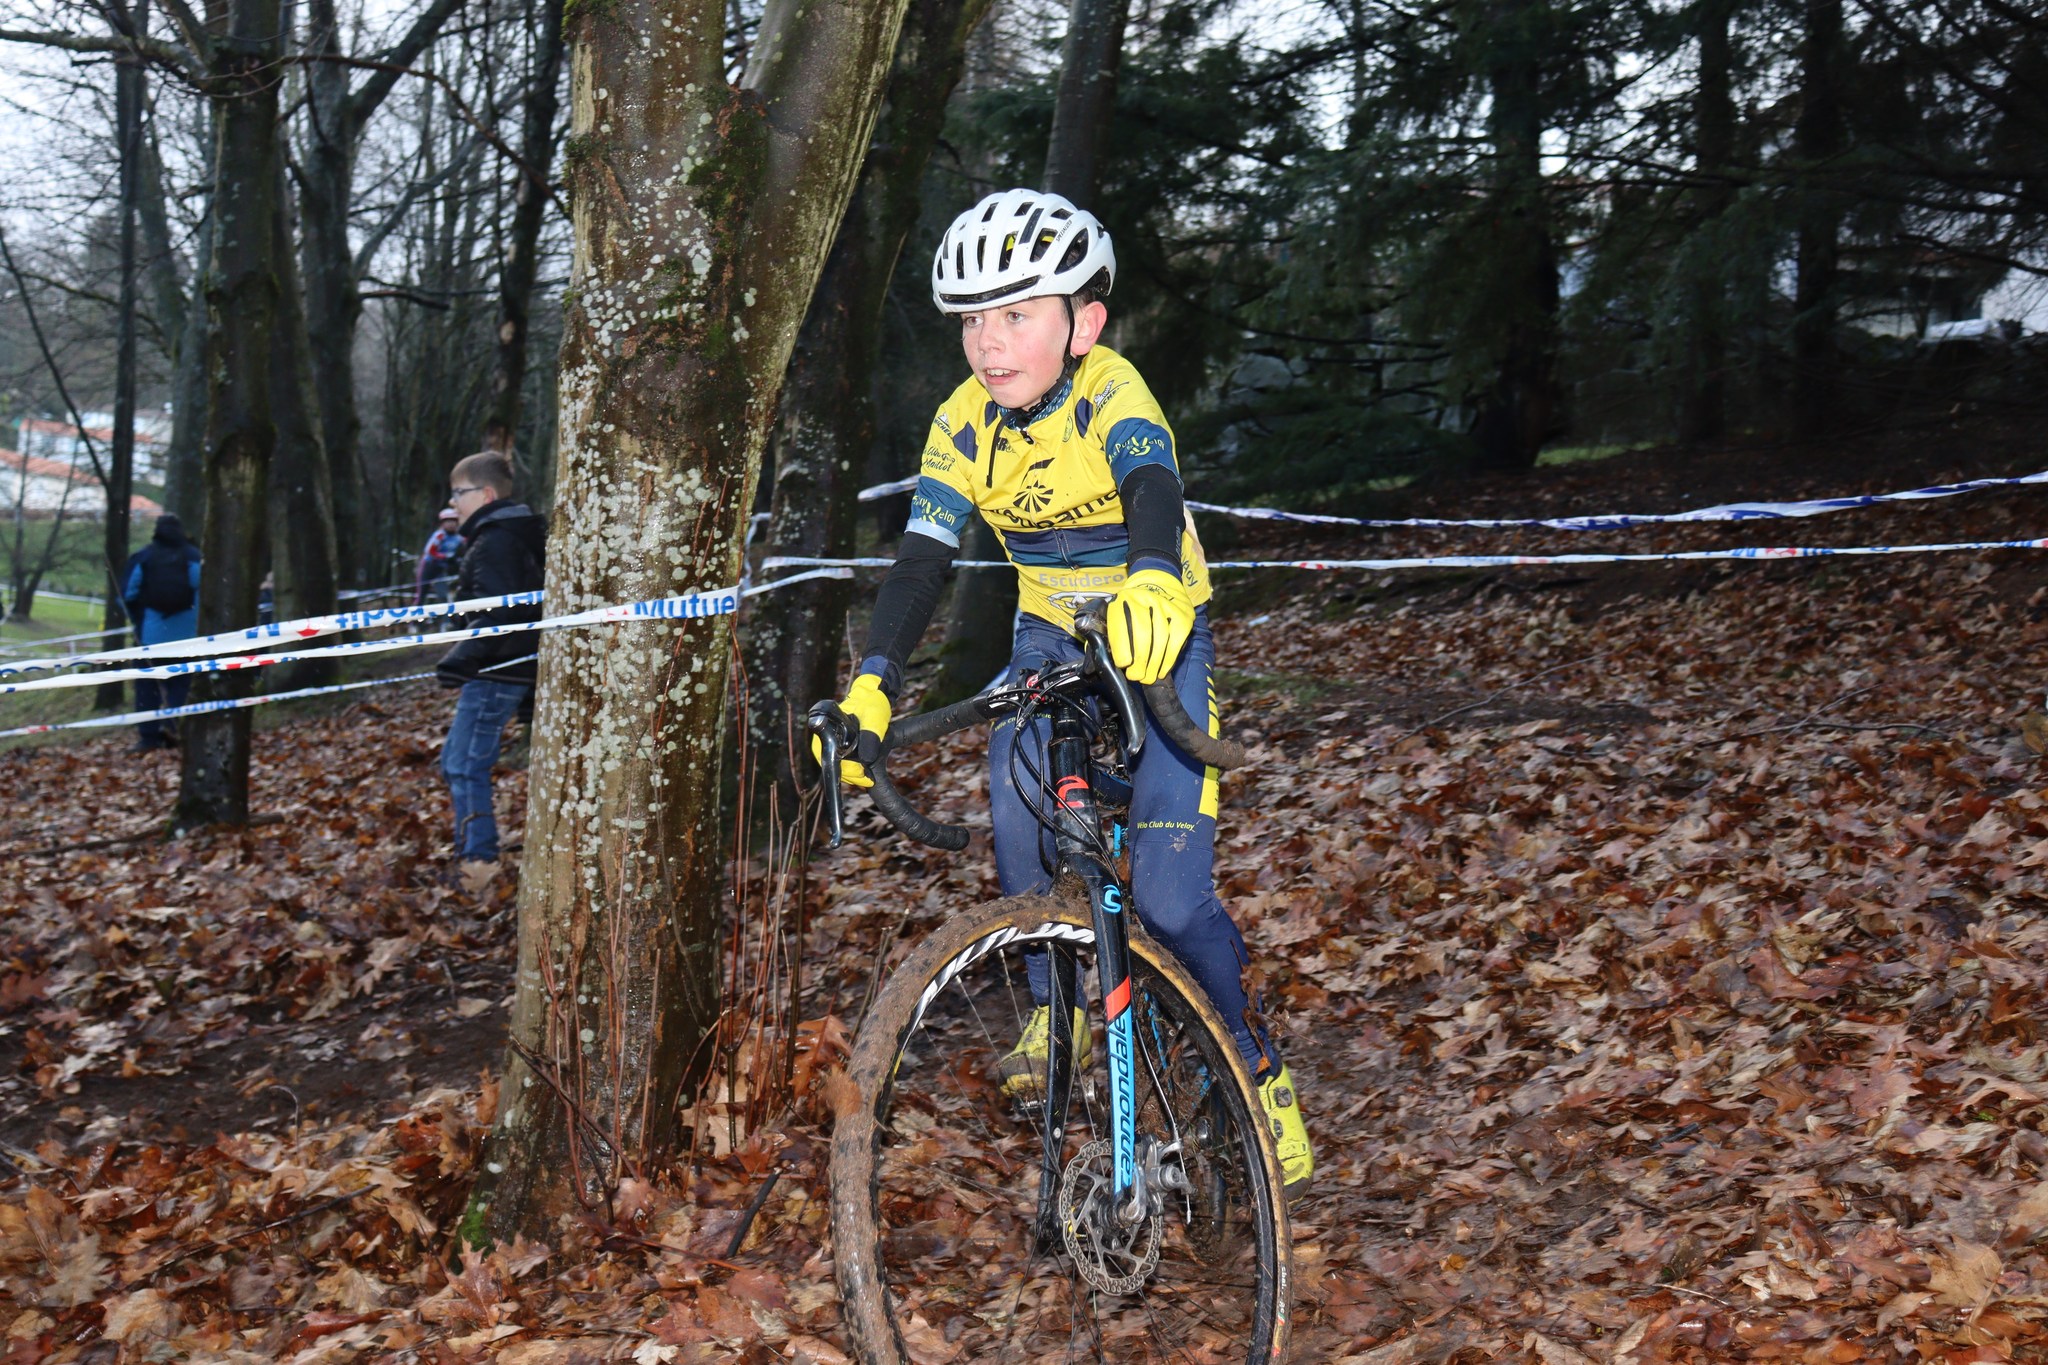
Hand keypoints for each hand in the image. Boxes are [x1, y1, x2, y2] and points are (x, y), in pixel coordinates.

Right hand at [811, 674, 889, 787]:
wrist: (872, 693)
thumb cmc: (871, 703)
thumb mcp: (875, 719)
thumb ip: (871, 737)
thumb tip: (866, 759)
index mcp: (826, 728)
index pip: (832, 760)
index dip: (849, 772)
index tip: (865, 777)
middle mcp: (822, 737)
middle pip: (833, 766)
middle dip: (852, 775)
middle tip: (869, 778)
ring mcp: (828, 741)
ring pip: (837, 766)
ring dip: (852, 772)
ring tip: (868, 775)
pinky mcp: (834, 743)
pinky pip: (840, 761)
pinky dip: (852, 767)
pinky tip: (863, 770)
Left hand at [1108, 567, 1194, 684]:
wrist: (1160, 585)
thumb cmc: (1133, 610)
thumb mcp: (1116, 614)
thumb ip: (1108, 634)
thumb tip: (1105, 661)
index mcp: (1122, 600)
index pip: (1121, 624)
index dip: (1122, 647)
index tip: (1123, 664)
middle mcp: (1144, 599)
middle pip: (1143, 633)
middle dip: (1139, 659)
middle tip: (1136, 676)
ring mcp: (1166, 606)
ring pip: (1161, 639)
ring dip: (1154, 663)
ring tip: (1148, 678)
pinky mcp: (1182, 616)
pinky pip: (1175, 642)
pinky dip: (1168, 660)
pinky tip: (1161, 671)